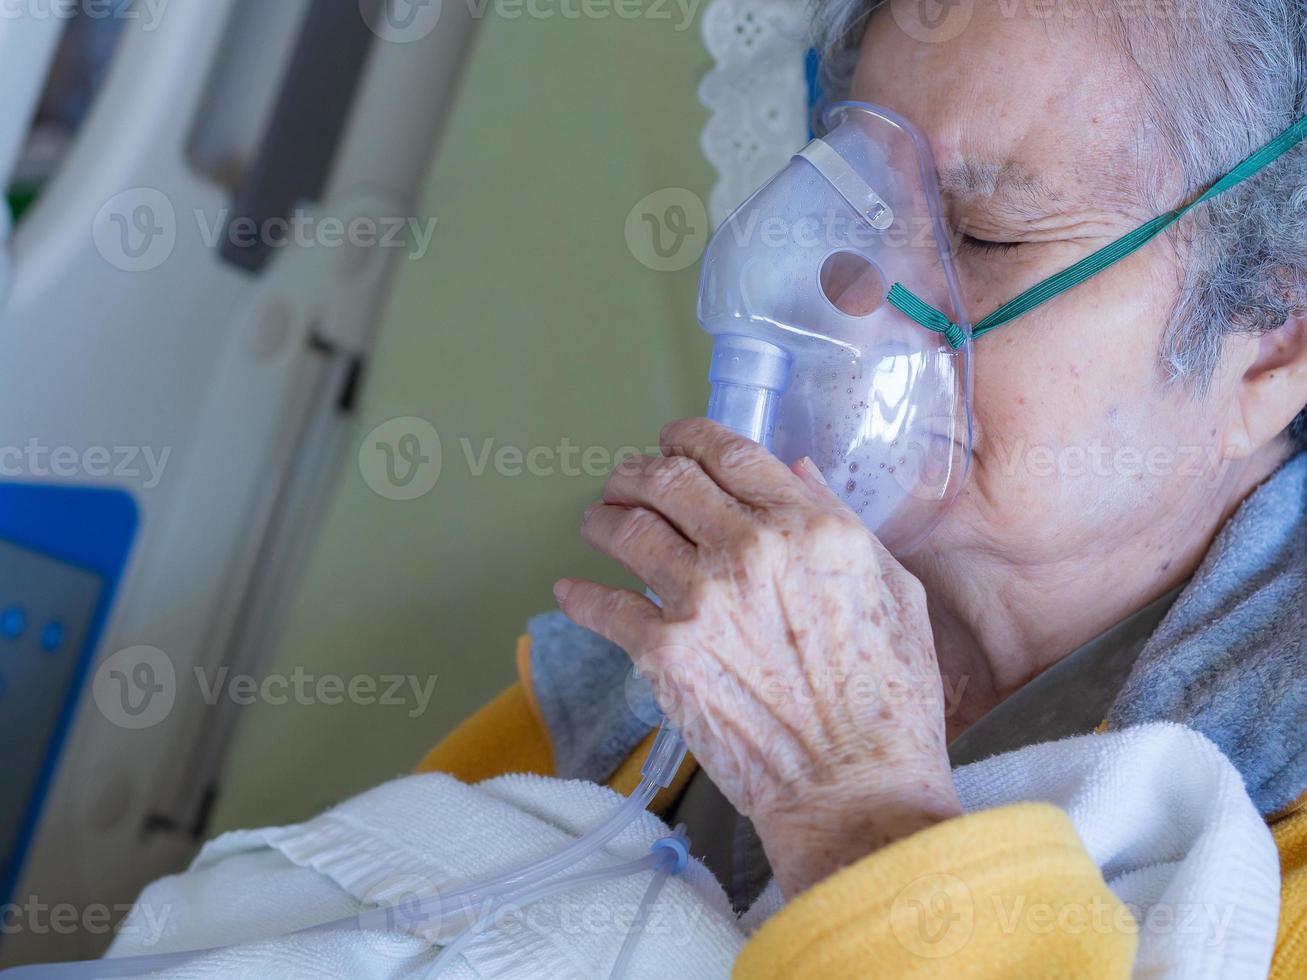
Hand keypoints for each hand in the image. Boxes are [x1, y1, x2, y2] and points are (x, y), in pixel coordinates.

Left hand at [554, 418, 961, 896]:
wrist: (854, 786)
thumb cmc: (888, 698)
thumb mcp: (894, 590)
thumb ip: (840, 521)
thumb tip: (794, 474)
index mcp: (808, 528)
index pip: (730, 454)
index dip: (689, 436)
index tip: (672, 439)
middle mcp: (749, 550)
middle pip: (667, 480)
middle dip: (638, 471)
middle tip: (627, 480)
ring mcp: (701, 600)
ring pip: (627, 528)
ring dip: (603, 517)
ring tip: (597, 521)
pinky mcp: (665, 653)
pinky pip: (602, 606)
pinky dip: (579, 594)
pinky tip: (570, 590)